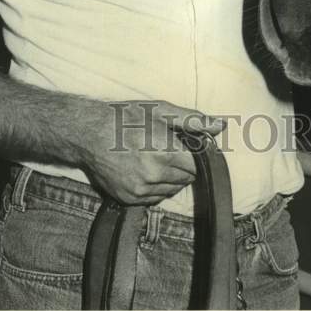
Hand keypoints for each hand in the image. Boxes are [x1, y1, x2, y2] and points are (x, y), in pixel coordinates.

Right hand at [79, 99, 225, 205]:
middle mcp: (153, 175)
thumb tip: (221, 125)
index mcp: (165, 151)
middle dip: (185, 165)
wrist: (89, 134)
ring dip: (172, 177)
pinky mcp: (130, 199)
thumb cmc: (126, 117)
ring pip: (173, 189)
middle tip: (170, 148)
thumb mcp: (161, 111)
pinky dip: (157, 186)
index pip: (199, 165)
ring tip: (156, 157)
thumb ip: (193, 120)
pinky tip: (146, 169)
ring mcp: (140, 190)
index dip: (198, 155)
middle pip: (188, 178)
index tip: (190, 146)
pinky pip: (156, 197)